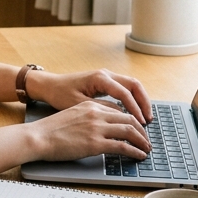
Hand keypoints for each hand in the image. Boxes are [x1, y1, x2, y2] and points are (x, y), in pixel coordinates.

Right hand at [26, 100, 150, 161]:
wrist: (37, 137)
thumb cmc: (49, 130)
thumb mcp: (71, 115)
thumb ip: (87, 118)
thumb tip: (99, 128)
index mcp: (90, 105)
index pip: (118, 109)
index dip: (131, 119)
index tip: (136, 128)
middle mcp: (96, 113)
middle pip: (129, 117)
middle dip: (141, 129)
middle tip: (146, 139)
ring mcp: (97, 128)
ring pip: (130, 130)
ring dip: (142, 140)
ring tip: (146, 148)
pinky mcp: (96, 143)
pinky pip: (123, 146)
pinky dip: (135, 151)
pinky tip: (139, 155)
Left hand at [28, 67, 152, 124]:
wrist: (48, 85)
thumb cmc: (60, 94)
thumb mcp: (79, 104)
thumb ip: (101, 108)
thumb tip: (121, 114)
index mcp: (99, 78)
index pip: (124, 93)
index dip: (134, 109)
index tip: (140, 123)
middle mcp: (105, 74)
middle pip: (134, 85)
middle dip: (144, 102)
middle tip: (148, 120)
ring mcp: (106, 76)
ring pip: (132, 85)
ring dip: (140, 100)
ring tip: (145, 117)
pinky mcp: (104, 82)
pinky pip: (125, 88)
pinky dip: (133, 99)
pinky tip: (134, 112)